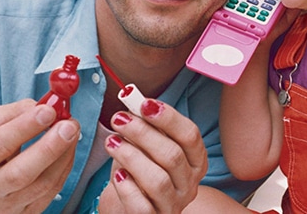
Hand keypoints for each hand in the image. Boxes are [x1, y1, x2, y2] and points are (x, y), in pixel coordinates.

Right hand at [0, 99, 78, 213]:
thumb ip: (18, 111)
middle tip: (69, 125)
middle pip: (20, 173)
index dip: (24, 127)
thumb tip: (46, 106)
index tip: (48, 111)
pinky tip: (70, 148)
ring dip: (63, 155)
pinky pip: (53, 191)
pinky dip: (65, 167)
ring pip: (42, 185)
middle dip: (49, 147)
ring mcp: (7, 207)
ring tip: (73, 131)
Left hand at [99, 99, 207, 213]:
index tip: (143, 103)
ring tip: (111, 142)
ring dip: (131, 156)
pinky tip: (116, 174)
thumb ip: (148, 127)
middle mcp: (189, 184)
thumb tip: (134, 102)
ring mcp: (173, 205)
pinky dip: (127, 187)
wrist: (132, 208)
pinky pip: (141, 206)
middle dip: (143, 133)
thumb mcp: (149, 148)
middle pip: (172, 155)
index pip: (190, 135)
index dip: (168, 117)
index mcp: (195, 160)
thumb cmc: (142, 172)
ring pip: (157, 180)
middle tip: (119, 119)